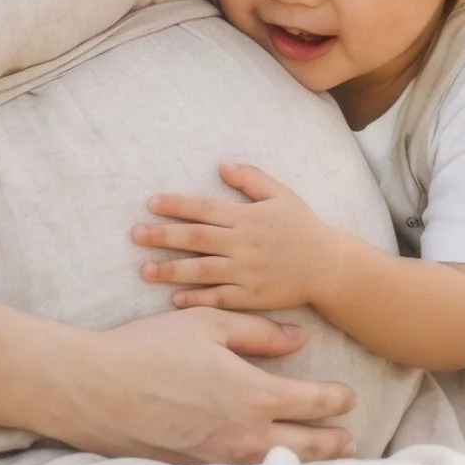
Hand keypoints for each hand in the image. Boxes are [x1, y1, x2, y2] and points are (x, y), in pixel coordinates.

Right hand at [76, 301, 353, 464]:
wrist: (93, 390)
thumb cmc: (149, 348)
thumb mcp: (207, 324)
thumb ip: (259, 333)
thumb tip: (300, 340)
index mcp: (254, 395)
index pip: (316, 403)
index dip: (338, 400)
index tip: (348, 397)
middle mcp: (245, 435)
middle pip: (309, 447)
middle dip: (335, 442)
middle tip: (349, 439)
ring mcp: (221, 461)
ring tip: (323, 461)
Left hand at [134, 166, 332, 316]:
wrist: (329, 267)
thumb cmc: (303, 227)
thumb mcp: (282, 195)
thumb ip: (252, 179)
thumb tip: (221, 165)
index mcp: (248, 217)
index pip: (204, 209)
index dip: (176, 206)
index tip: (151, 204)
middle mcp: (244, 244)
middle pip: (196, 239)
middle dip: (163, 236)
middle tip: (135, 235)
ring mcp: (247, 272)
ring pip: (202, 271)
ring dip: (171, 271)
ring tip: (145, 271)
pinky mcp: (252, 297)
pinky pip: (220, 298)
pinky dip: (197, 299)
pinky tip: (175, 299)